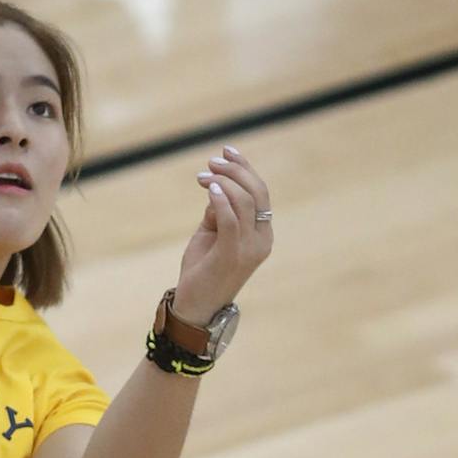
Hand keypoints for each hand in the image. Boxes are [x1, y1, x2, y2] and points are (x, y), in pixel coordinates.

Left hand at [173, 146, 273, 324]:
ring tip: (202, 176)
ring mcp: (249, 249)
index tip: (227, 150)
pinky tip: (209, 189)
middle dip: (235, 170)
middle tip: (212, 161)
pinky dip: (220, 200)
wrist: (195, 306)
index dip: (245, 168)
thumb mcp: (213, 231)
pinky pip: (230, 220)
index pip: (260, 192)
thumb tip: (217, 187)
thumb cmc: (203, 268)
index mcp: (262, 233)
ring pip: (243, 202)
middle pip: (257, 192)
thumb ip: (219, 209)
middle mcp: (262, 240)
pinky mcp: (231, 256)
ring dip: (222, 182)